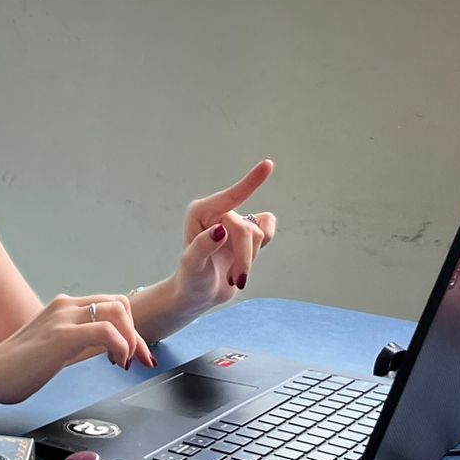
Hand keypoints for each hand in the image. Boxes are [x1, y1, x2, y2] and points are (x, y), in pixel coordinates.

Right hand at [0, 295, 155, 405]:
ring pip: (118, 311)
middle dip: (137, 333)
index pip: (110, 305)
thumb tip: (101, 349)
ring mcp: (63, 318)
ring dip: (132, 339)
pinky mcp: (62, 336)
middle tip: (139, 360)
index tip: (134, 354)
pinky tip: (116, 363)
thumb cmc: (15, 368)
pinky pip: (107, 331)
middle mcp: (64, 306)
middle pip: (120, 304)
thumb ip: (74, 342)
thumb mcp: (52, 347)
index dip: (129, 328)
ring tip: (125, 362)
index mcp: (62, 307)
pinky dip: (121, 346)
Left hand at [173, 160, 277, 310]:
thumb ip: (203, 246)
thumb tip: (220, 229)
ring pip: (259, 234)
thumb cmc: (191, 279)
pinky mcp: (247, 233)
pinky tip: (244, 263)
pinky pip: (267, 232)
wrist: (198, 295)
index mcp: (201, 212)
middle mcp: (218, 212)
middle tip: (237, 279)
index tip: (269, 164)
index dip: (251, 182)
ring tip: (234, 275)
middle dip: (244, 257)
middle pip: (246, 229)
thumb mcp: (192, 266)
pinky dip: (261, 250)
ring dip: (249, 261)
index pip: (230, 196)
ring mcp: (234, 221)